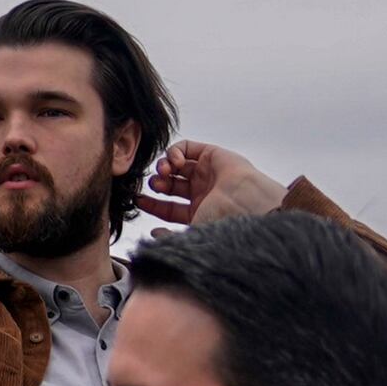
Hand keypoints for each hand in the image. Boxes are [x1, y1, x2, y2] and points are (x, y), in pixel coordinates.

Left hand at [137, 140, 285, 225]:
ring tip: (165, 173)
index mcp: (200, 213)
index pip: (169, 208)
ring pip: (176, 165)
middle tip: (155, 186)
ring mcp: (208, 173)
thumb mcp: (193, 235)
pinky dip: (175, 152)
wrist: (248, 206)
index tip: (138, 200)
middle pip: (170, 185)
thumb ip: (170, 238)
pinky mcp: (213, 155)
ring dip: (164, 166)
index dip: (151, 204)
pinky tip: (177, 163)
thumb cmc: (224, 224)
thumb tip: (153, 235)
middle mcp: (204, 193)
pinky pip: (187, 147)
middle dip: (158, 184)